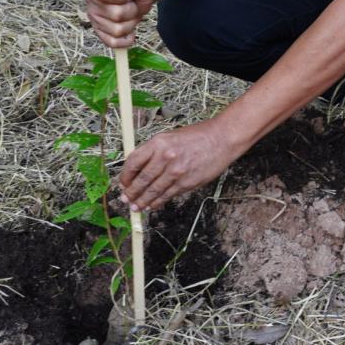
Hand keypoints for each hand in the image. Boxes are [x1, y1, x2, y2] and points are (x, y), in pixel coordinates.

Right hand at [86, 0, 154, 47]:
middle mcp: (91, 1)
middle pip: (116, 15)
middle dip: (132, 10)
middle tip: (133, 4)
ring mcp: (93, 18)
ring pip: (117, 30)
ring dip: (131, 24)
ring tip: (131, 14)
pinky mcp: (99, 32)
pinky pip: (113, 43)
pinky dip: (126, 40)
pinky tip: (130, 31)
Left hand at [119, 118, 238, 212]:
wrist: (221, 139)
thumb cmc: (196, 137)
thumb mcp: (169, 137)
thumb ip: (154, 152)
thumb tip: (139, 170)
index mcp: (158, 142)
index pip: (133, 162)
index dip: (125, 176)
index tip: (123, 183)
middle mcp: (165, 157)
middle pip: (141, 180)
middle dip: (131, 193)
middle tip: (125, 200)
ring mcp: (176, 171)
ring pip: (153, 191)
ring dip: (142, 201)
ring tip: (136, 207)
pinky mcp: (186, 183)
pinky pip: (167, 196)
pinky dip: (157, 202)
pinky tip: (152, 205)